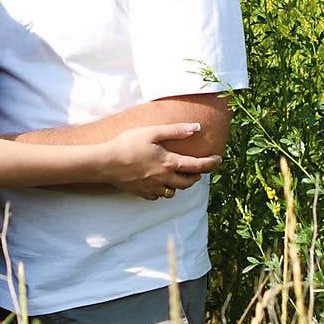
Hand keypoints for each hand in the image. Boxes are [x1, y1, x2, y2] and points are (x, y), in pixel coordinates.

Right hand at [105, 122, 220, 200]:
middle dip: (197, 176)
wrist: (105, 163)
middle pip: (189, 182)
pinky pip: (159, 196)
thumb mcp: (152, 132)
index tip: (219, 160)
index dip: (211, 164)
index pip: (198, 166)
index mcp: (169, 163)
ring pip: (175, 191)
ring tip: (178, 174)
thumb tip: (196, 127)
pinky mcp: (143, 193)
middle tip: (198, 168)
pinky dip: (164, 190)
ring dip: (181, 184)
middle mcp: (164, 178)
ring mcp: (153, 188)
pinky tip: (159, 182)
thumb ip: (176, 131)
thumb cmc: (127, 144)